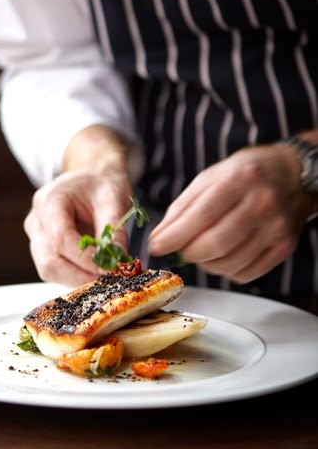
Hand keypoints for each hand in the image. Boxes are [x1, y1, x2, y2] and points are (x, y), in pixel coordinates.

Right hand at [24, 167, 132, 285]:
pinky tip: (96, 273)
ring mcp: (36, 237)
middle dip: (81, 275)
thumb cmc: (101, 184)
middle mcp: (36, 221)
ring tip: (106, 277)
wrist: (93, 178)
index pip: (61, 238)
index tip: (110, 269)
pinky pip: (56, 271)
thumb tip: (119, 262)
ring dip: (79, 279)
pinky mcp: (43, 249)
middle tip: (111, 280)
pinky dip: (76, 276)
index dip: (85, 258)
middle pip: (49, 261)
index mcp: (49, 201)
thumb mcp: (113, 200)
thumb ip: (114, 231)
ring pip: (50, 270)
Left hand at [148, 143, 314, 283]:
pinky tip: (223, 256)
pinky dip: (226, 271)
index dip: (174, 236)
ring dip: (205, 264)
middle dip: (188, 253)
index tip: (157, 246)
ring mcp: (276, 227)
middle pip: (216, 244)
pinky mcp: (284, 247)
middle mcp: (262, 203)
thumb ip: (183, 207)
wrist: (291, 174)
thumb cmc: (245, 174)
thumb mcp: (210, 177)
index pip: (201, 216)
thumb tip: (160, 237)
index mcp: (239, 179)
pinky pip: (246, 274)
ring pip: (229, 264)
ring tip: (201, 250)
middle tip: (179, 249)